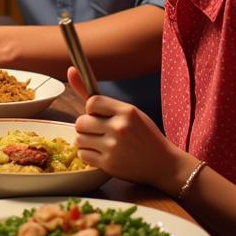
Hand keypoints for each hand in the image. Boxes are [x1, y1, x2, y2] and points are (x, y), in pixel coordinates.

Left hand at [69, 68, 188, 191]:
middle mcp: (119, 127)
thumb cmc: (145, 135)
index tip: (100, 116)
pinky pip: (83, 154)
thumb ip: (99, 98)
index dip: (92, 110)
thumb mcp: (129, 113)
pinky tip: (102, 154)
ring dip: (86, 141)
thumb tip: (70, 70)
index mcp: (127, 111)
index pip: (91, 102)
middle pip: (80, 122)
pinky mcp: (109, 164)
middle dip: (87, 127)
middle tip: (100, 131)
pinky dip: (89, 155)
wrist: (165, 165)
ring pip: (78, 139)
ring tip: (101, 143)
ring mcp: (114, 147)